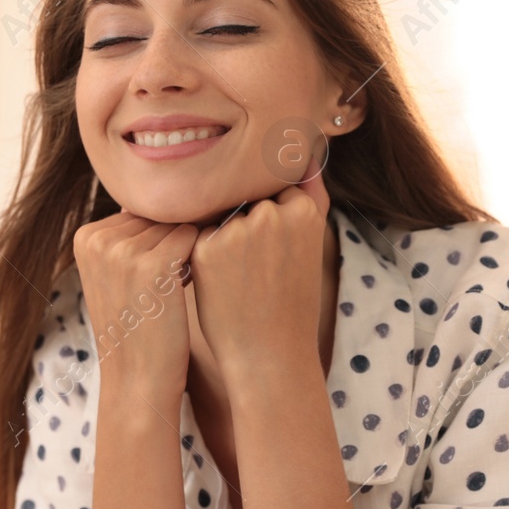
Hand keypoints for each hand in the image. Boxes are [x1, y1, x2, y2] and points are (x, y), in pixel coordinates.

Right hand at [72, 207, 198, 400]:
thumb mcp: (113, 275)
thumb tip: (153, 196)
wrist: (137, 378)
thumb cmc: (134, 326)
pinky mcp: (153, 265)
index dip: (153, 240)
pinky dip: (198, 258)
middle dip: (170, 243)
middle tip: (161, 286)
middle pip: (159, 215)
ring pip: (178, 224)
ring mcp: (124, 251)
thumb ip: (126, 235)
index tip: (145, 276)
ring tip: (169, 289)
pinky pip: (193, 236)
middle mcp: (99, 239)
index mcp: (85, 236)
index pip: (140, 211)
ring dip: (185, 252)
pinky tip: (183, 285)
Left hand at [187, 168, 330, 389]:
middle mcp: (272, 213)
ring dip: (221, 239)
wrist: (269, 353)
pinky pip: (198, 235)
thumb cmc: (290, 298)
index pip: (272, 191)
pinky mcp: (207, 247)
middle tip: (257, 274)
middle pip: (243, 201)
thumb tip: (307, 155)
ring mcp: (238, 229)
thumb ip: (310, 195)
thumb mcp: (311, 242)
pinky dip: (203, 256)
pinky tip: (220, 285)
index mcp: (303, 209)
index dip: (268, 223)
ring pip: (219, 216)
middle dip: (244, 230)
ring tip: (242, 281)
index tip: (272, 256)